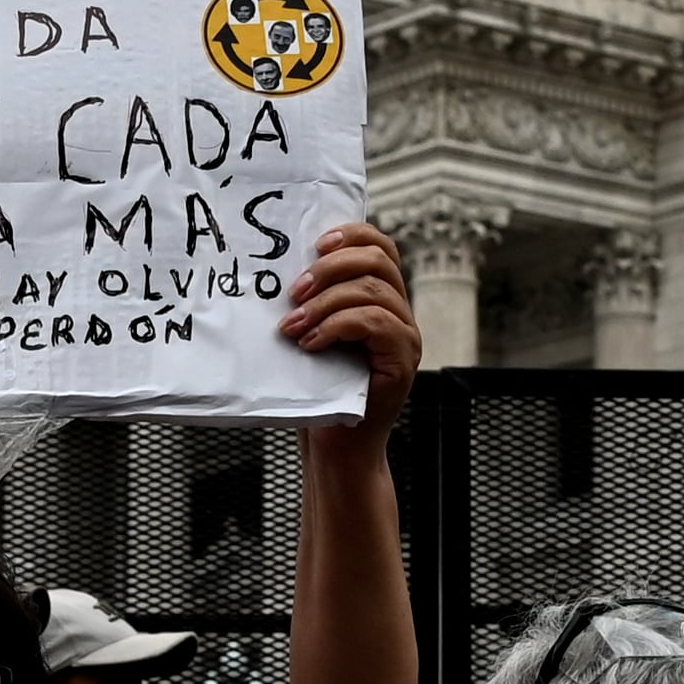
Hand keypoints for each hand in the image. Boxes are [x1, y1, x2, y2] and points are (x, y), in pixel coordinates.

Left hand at [282, 221, 419, 428]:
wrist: (335, 448)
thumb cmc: (318, 394)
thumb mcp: (311, 336)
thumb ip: (311, 303)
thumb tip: (278, 268)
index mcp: (381, 299)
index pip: (379, 246)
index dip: (351, 234)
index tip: (314, 245)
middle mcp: (400, 313)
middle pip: (379, 259)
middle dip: (332, 267)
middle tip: (295, 292)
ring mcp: (406, 336)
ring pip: (373, 290)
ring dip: (325, 302)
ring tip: (292, 326)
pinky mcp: (403, 360)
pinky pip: (375, 323)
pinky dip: (337, 326)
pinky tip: (311, 343)